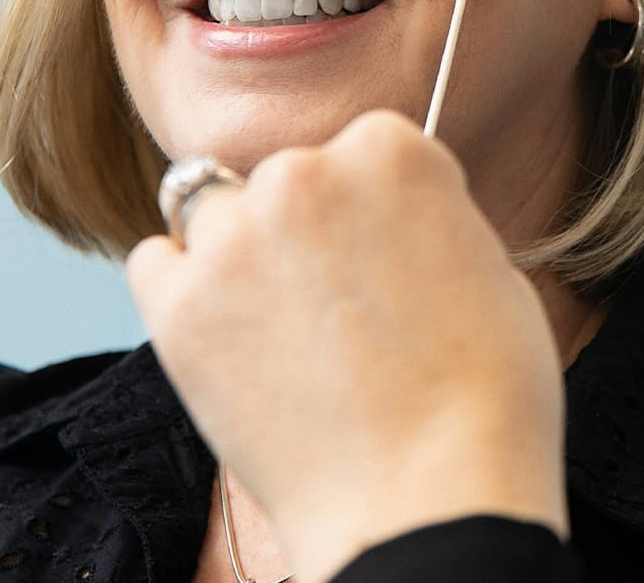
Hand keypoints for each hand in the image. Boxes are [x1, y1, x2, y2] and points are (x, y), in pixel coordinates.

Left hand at [126, 109, 567, 580]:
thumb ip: (422, 219)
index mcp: (392, 150)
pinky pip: (157, 263)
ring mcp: (234, 239)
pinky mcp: (177, 306)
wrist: (427, 497)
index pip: (364, 146)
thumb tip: (384, 224)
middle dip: (307, 229)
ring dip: (242, 253)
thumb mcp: (487, 266)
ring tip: (286, 331)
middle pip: (289, 178)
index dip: (376, 208)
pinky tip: (234, 342)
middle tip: (338, 309)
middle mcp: (304, 173)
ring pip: (215, 212)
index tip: (387, 255)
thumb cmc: (484, 396)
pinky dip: (184, 292)